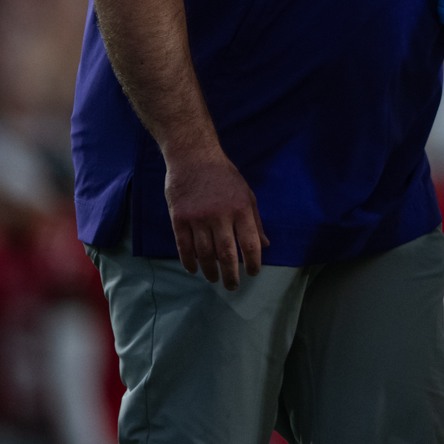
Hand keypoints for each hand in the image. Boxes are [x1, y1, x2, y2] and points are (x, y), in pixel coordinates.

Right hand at [165, 145, 266, 289]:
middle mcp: (220, 215)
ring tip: (214, 279)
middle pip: (227, 254)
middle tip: (233, 286)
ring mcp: (198, 218)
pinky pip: (184, 246)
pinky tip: (193, 269)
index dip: (253, 262)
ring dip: (210, 270)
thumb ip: (255, 221)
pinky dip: (189, 261)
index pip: (250, 243)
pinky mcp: (179, 218)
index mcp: (241, 209)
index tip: (253, 273)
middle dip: (231, 274)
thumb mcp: (247, 194)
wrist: (193, 157)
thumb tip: (265, 245)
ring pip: (205, 254)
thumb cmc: (225, 176)